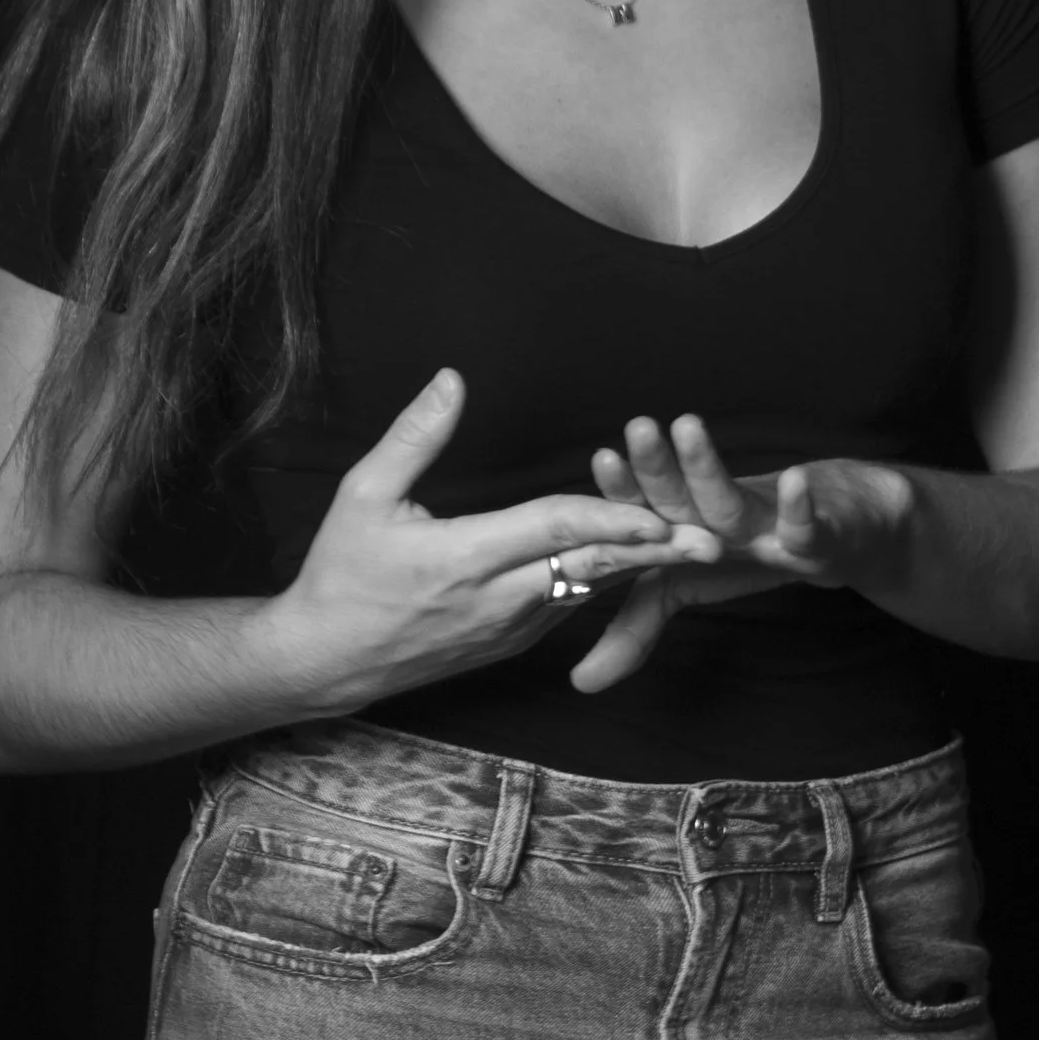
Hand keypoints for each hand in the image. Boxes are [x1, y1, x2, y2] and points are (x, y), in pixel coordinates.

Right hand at [269, 372, 722, 714]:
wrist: (327, 659)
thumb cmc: (340, 574)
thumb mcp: (363, 496)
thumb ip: (414, 437)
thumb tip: (452, 379)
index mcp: (465, 558)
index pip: (554, 530)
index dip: (611, 516)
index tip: (661, 508)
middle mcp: (498, 600)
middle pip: (590, 569)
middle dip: (654, 553)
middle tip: (711, 540)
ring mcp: (508, 629)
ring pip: (585, 590)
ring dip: (635, 566)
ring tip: (691, 542)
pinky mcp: (510, 644)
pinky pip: (566, 605)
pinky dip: (602, 582)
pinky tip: (636, 563)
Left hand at [569, 413, 909, 692]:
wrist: (838, 530)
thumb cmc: (749, 552)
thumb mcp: (683, 591)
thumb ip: (632, 630)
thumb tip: (580, 682)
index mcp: (680, 525)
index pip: (641, 506)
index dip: (620, 488)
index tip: (600, 459)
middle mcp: (715, 516)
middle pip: (678, 493)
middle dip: (656, 465)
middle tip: (637, 428)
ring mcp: (765, 524)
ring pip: (731, 500)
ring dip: (709, 467)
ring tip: (689, 427)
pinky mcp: (817, 536)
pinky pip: (806, 527)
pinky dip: (800, 509)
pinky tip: (795, 484)